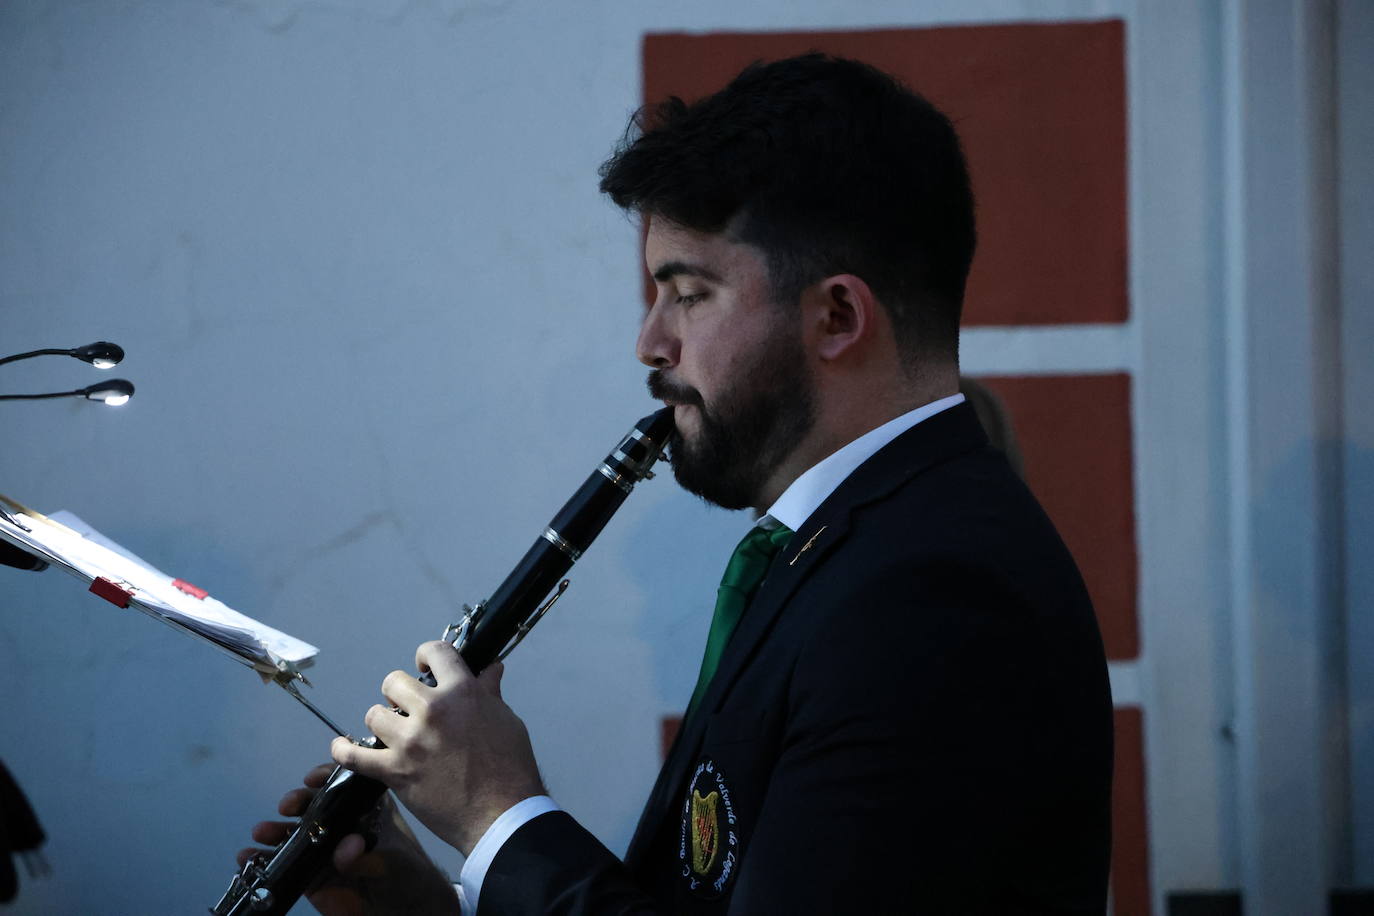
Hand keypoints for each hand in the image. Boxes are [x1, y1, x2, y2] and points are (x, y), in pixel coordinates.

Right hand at [239, 763, 456, 915]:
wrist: (402, 910)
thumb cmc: (405, 874)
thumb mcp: (390, 860)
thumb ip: (365, 854)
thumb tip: (346, 846)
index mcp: (363, 810)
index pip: (341, 785)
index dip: (324, 778)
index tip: (312, 779)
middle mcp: (339, 825)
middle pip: (312, 806)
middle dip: (297, 802)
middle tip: (288, 806)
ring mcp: (321, 849)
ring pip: (292, 833)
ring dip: (274, 829)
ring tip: (262, 832)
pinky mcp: (309, 875)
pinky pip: (282, 865)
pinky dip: (262, 859)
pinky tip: (247, 857)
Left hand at [331, 643, 545, 855]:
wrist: (502, 814)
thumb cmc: (510, 768)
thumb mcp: (506, 720)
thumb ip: (489, 693)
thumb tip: (491, 670)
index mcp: (462, 693)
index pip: (436, 652)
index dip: (426, 655)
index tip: (424, 667)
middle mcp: (433, 711)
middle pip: (394, 682)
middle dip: (400, 693)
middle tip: (409, 709)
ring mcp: (410, 742)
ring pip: (374, 714)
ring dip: (383, 722)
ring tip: (393, 733)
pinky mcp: (395, 772)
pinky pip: (354, 756)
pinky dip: (344, 750)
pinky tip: (341, 746)